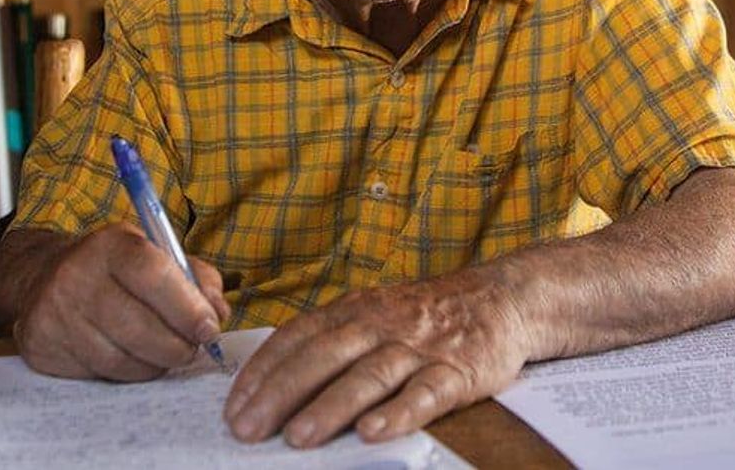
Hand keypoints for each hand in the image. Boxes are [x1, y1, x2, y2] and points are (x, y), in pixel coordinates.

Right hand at [13, 223, 230, 381]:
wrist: (46, 279)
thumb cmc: (115, 269)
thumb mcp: (157, 255)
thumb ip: (196, 278)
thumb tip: (218, 312)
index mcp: (111, 245)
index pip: (154, 275)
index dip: (187, 308)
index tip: (210, 329)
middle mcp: (77, 276)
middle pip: (137, 326)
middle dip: (176, 346)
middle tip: (192, 349)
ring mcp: (56, 313)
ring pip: (119, 359)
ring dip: (154, 364)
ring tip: (165, 354)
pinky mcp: (42, 346)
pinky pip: (97, 374)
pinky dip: (126, 373)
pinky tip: (133, 358)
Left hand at [223, 273, 530, 447]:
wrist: (501, 298)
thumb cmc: (425, 315)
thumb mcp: (373, 312)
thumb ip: (331, 341)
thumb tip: (273, 384)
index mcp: (354, 310)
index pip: (297, 337)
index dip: (262, 372)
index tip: (233, 406)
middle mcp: (381, 324)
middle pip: (323, 357)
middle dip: (281, 394)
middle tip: (247, 428)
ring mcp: (418, 348)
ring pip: (368, 376)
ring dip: (330, 406)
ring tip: (298, 437)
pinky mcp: (456, 371)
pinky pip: (423, 394)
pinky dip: (397, 414)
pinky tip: (372, 433)